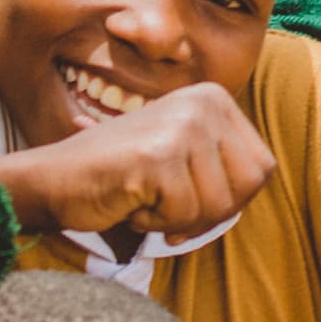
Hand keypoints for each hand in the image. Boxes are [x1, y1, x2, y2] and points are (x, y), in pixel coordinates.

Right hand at [0, 81, 274, 238]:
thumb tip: (264, 179)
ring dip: (178, 219)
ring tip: (144, 196)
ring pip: (217, 207)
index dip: (230, 199)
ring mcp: (181, 127)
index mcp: (214, 98)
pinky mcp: (157, 156)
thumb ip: (224, 164)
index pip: (261, 169)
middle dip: (209, 213)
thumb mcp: (185, 157)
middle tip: (167, 205)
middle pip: (247, 188)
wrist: (56, 179)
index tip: (191, 201)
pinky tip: (130, 200)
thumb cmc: (122, 177)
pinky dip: (155, 222)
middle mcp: (202, 103)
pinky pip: (183, 216)